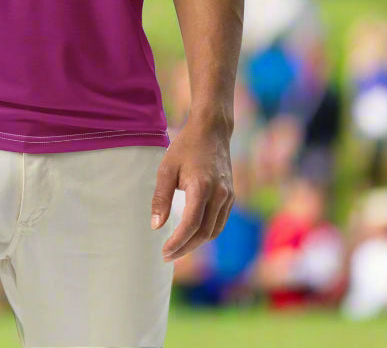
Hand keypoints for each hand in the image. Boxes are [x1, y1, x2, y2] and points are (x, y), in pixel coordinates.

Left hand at [150, 116, 233, 262]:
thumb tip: (156, 226)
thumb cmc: (186, 147)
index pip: (191, 225)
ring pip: (214, 231)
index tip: (164, 252)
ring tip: (178, 248)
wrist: (212, 131)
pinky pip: (220, 222)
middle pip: (203, 233)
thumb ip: (161, 197)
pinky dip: (206, 233)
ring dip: (196, 243)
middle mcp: (219, 195)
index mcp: (202, 187)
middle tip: (167, 255)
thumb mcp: (167, 168)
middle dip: (185, 248)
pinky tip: (193, 235)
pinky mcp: (231, 196)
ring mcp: (228, 196)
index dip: (178, 242)